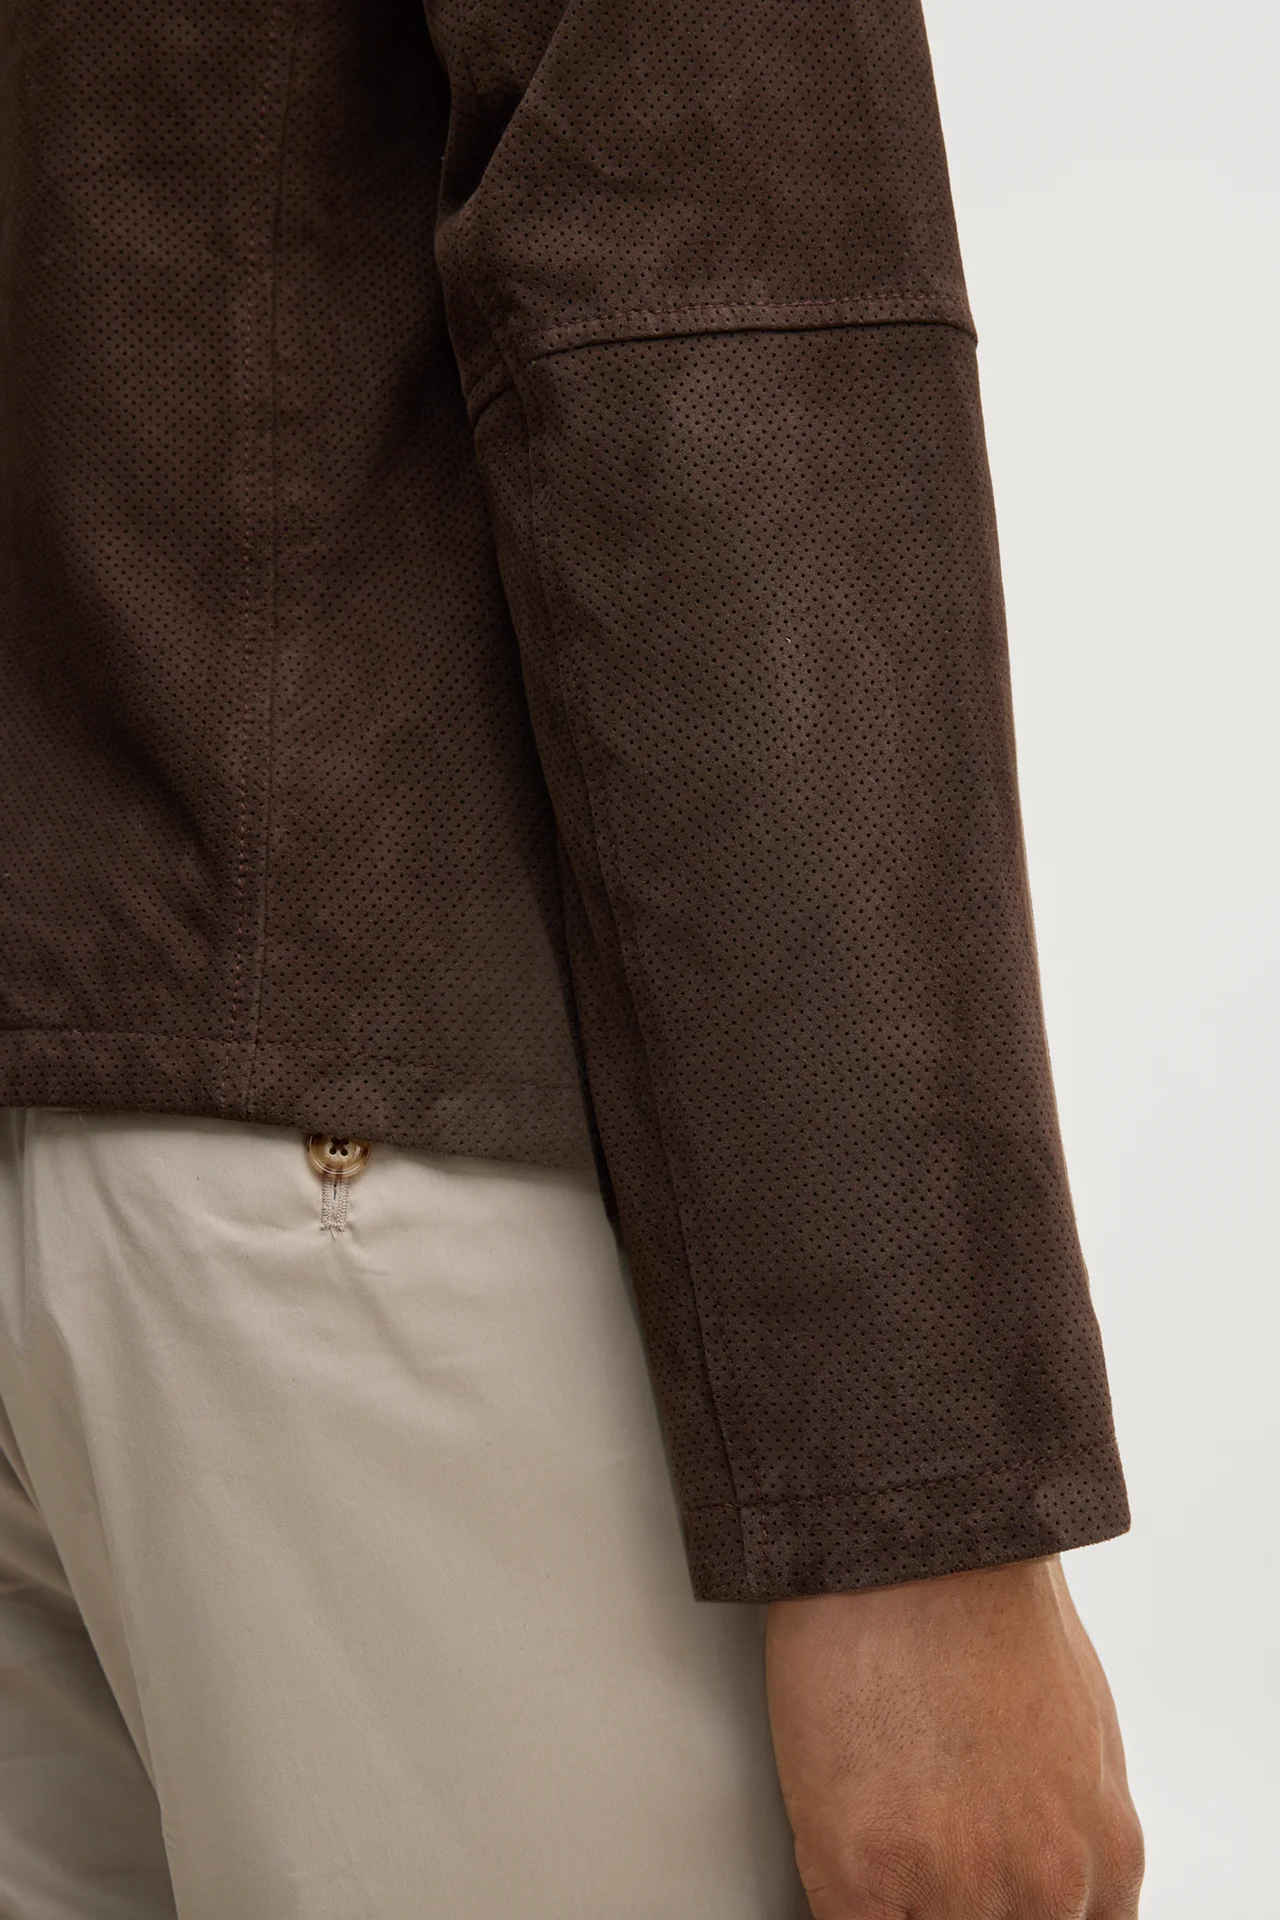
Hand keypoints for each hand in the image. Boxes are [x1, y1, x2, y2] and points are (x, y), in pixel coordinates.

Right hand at [764, 1555, 1143, 1917]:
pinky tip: (836, 1853)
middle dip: (951, 1903)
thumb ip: (1067, 1814)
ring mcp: (950, 1886)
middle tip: (919, 1845)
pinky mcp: (859, 1870)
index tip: (968, 1891)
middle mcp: (1040, 1885)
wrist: (914, 1536)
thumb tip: (1034, 1838)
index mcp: (1102, 1854)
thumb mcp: (1078, 1720)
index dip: (1005, 1912)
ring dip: (897, 1901)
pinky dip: (838, 1904)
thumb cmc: (987, 1594)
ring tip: (874, 1830)